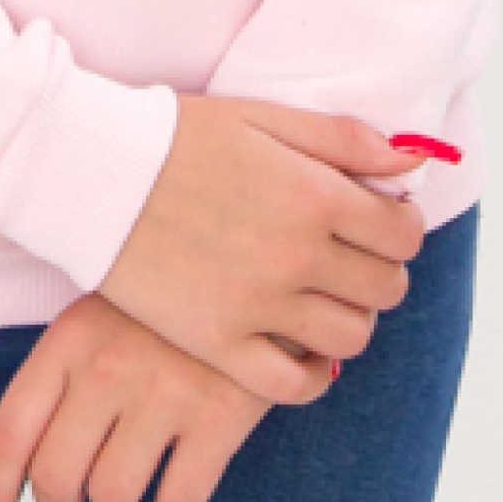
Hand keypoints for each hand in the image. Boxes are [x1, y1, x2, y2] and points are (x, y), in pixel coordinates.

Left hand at [0, 290, 286, 501]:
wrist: (255, 263)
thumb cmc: (161, 305)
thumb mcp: (99, 314)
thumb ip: (59, 380)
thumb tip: (20, 468)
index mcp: (70, 337)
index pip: (9, 432)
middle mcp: (109, 366)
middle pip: (55, 479)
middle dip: (62, 496)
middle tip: (82, 479)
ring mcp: (166, 392)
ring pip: (112, 498)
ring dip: (120, 495)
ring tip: (138, 462)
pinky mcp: (221, 417)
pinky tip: (182, 472)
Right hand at [96, 96, 427, 406]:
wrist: (93, 174)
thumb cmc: (178, 136)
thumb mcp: (262, 117)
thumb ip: (341, 139)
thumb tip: (410, 159)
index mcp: (313, 195)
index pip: (402, 233)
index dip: (399, 226)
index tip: (379, 219)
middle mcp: (296, 256)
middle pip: (385, 288)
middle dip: (379, 270)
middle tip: (350, 257)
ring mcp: (258, 306)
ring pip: (351, 337)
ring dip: (350, 317)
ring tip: (321, 296)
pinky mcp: (218, 343)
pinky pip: (292, 384)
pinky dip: (309, 373)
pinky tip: (298, 347)